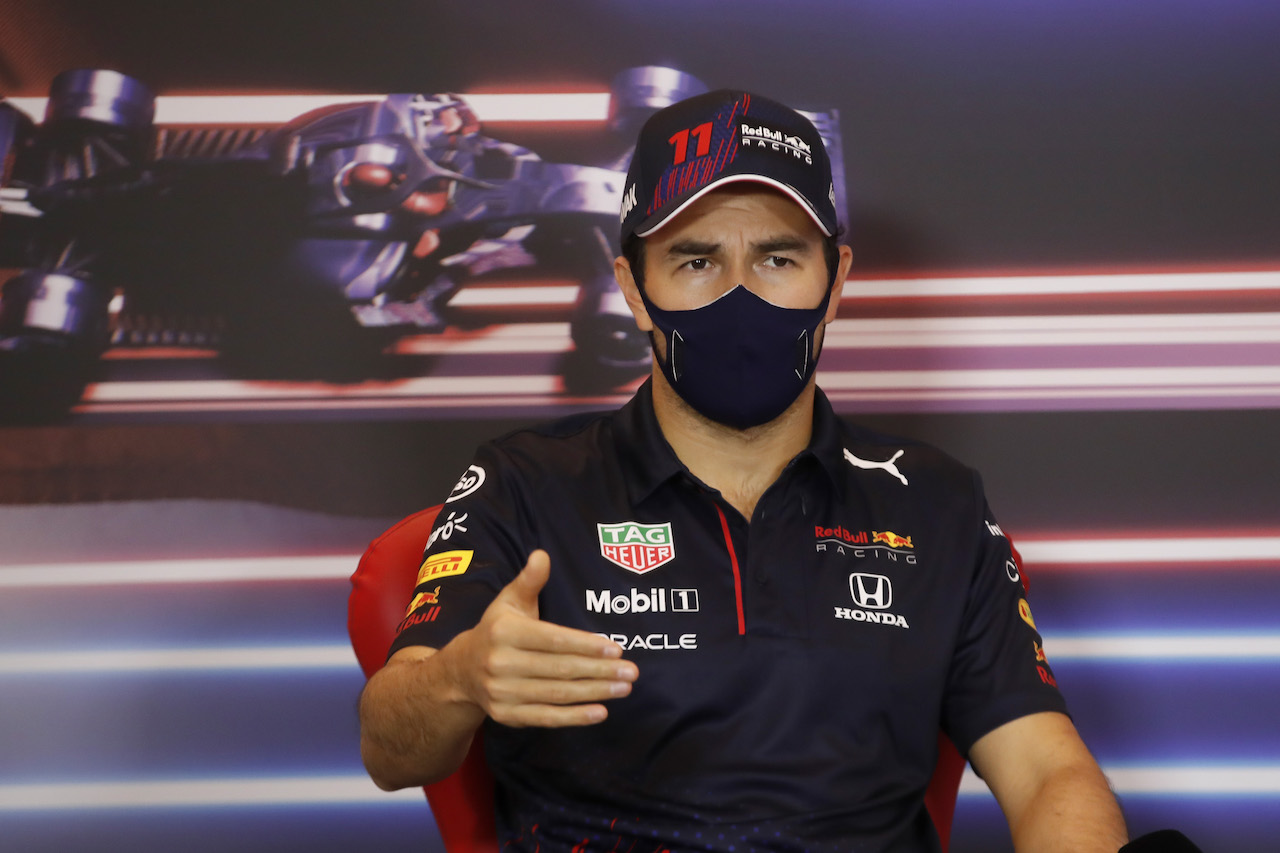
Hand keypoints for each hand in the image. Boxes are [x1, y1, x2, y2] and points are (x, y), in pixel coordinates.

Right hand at [450, 549, 637, 726]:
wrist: (461, 671)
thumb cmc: (497, 630)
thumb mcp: (509, 601)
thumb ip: (529, 580)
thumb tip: (542, 555)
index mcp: (505, 632)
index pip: (553, 640)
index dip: (586, 645)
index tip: (616, 649)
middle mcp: (501, 663)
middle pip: (559, 669)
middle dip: (599, 671)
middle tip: (631, 672)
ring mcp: (502, 692)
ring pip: (557, 694)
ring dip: (594, 693)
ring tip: (623, 688)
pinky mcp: (506, 715)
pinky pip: (546, 717)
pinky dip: (575, 717)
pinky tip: (600, 712)